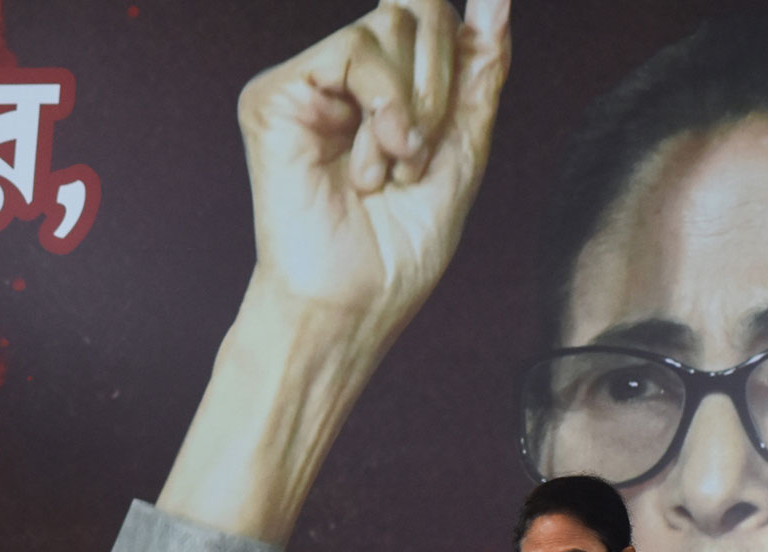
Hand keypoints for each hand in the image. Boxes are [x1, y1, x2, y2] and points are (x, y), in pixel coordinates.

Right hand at [237, 0, 509, 324]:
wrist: (352, 305)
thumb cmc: (400, 250)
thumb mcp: (462, 152)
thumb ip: (481, 71)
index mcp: (388, 91)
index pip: (435, 23)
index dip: (464, 36)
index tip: (491, 19)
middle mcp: (346, 78)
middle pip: (418, 11)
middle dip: (441, 84)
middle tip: (422, 155)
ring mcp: (310, 82)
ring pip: (389, 24)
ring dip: (414, 107)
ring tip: (395, 171)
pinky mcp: (276, 94)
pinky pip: (352, 49)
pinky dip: (383, 108)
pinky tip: (372, 165)